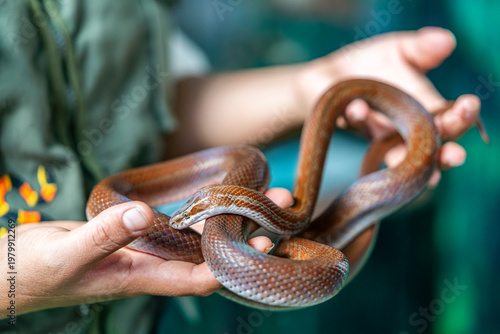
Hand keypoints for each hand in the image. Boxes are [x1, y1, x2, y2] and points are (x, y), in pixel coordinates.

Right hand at [0, 189, 290, 316]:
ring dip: (230, 216)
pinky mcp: (137, 235)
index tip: (266, 238)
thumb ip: (104, 236)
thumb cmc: (37, 272)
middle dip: (248, 230)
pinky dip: (199, 212)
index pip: (201, 276)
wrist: (17, 269)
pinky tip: (217, 196)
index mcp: (143, 278)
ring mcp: (147, 251)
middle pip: (211, 252)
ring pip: (198, 236)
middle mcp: (153, 266)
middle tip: (282, 201)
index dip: (235, 261)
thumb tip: (143, 215)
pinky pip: (177, 225)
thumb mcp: (68, 253)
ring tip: (263, 192)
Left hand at [297, 27, 482, 185]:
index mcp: (423, 112)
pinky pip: (355, 125)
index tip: (468, 106)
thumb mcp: (400, 51)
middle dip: (444, 154)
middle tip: (456, 155)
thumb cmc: (370, 66)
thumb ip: (421, 49)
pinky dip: (359, 116)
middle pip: (429, 150)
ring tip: (412, 159)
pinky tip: (359, 108)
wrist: (328, 74)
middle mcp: (402, 131)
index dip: (462, 117)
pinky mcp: (348, 125)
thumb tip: (446, 40)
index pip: (450, 121)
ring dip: (403, 158)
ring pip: (394, 155)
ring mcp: (375, 133)